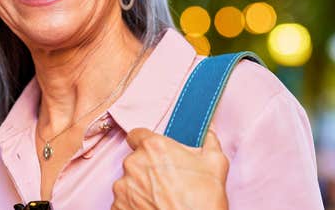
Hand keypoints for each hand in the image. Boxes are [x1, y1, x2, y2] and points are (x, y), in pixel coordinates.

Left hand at [111, 128, 228, 209]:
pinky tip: (152, 208)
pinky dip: (134, 205)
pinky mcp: (118, 206)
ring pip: (128, 182)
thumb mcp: (216, 164)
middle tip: (166, 181)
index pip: (136, 135)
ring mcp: (123, 187)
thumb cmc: (203, 201)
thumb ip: (208, 141)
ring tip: (161, 198)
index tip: (153, 152)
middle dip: (147, 168)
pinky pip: (124, 201)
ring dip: (140, 187)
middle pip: (134, 160)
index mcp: (153, 147)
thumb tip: (207, 133)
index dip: (145, 143)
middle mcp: (133, 164)